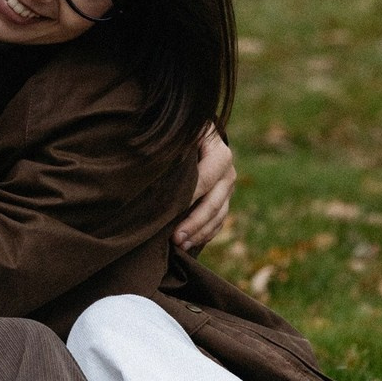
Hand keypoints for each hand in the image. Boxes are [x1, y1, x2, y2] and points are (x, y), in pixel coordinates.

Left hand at [173, 123, 234, 250]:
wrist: (197, 135)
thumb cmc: (182, 134)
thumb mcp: (182, 134)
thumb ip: (175, 146)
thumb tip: (153, 160)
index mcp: (220, 153)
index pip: (206, 179)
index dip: (189, 196)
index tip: (168, 211)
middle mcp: (228, 173)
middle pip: (214, 203)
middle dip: (194, 223)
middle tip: (174, 238)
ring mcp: (228, 188)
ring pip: (218, 216)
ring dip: (199, 233)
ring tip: (179, 246)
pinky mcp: (224, 200)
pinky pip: (218, 222)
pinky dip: (205, 234)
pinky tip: (189, 245)